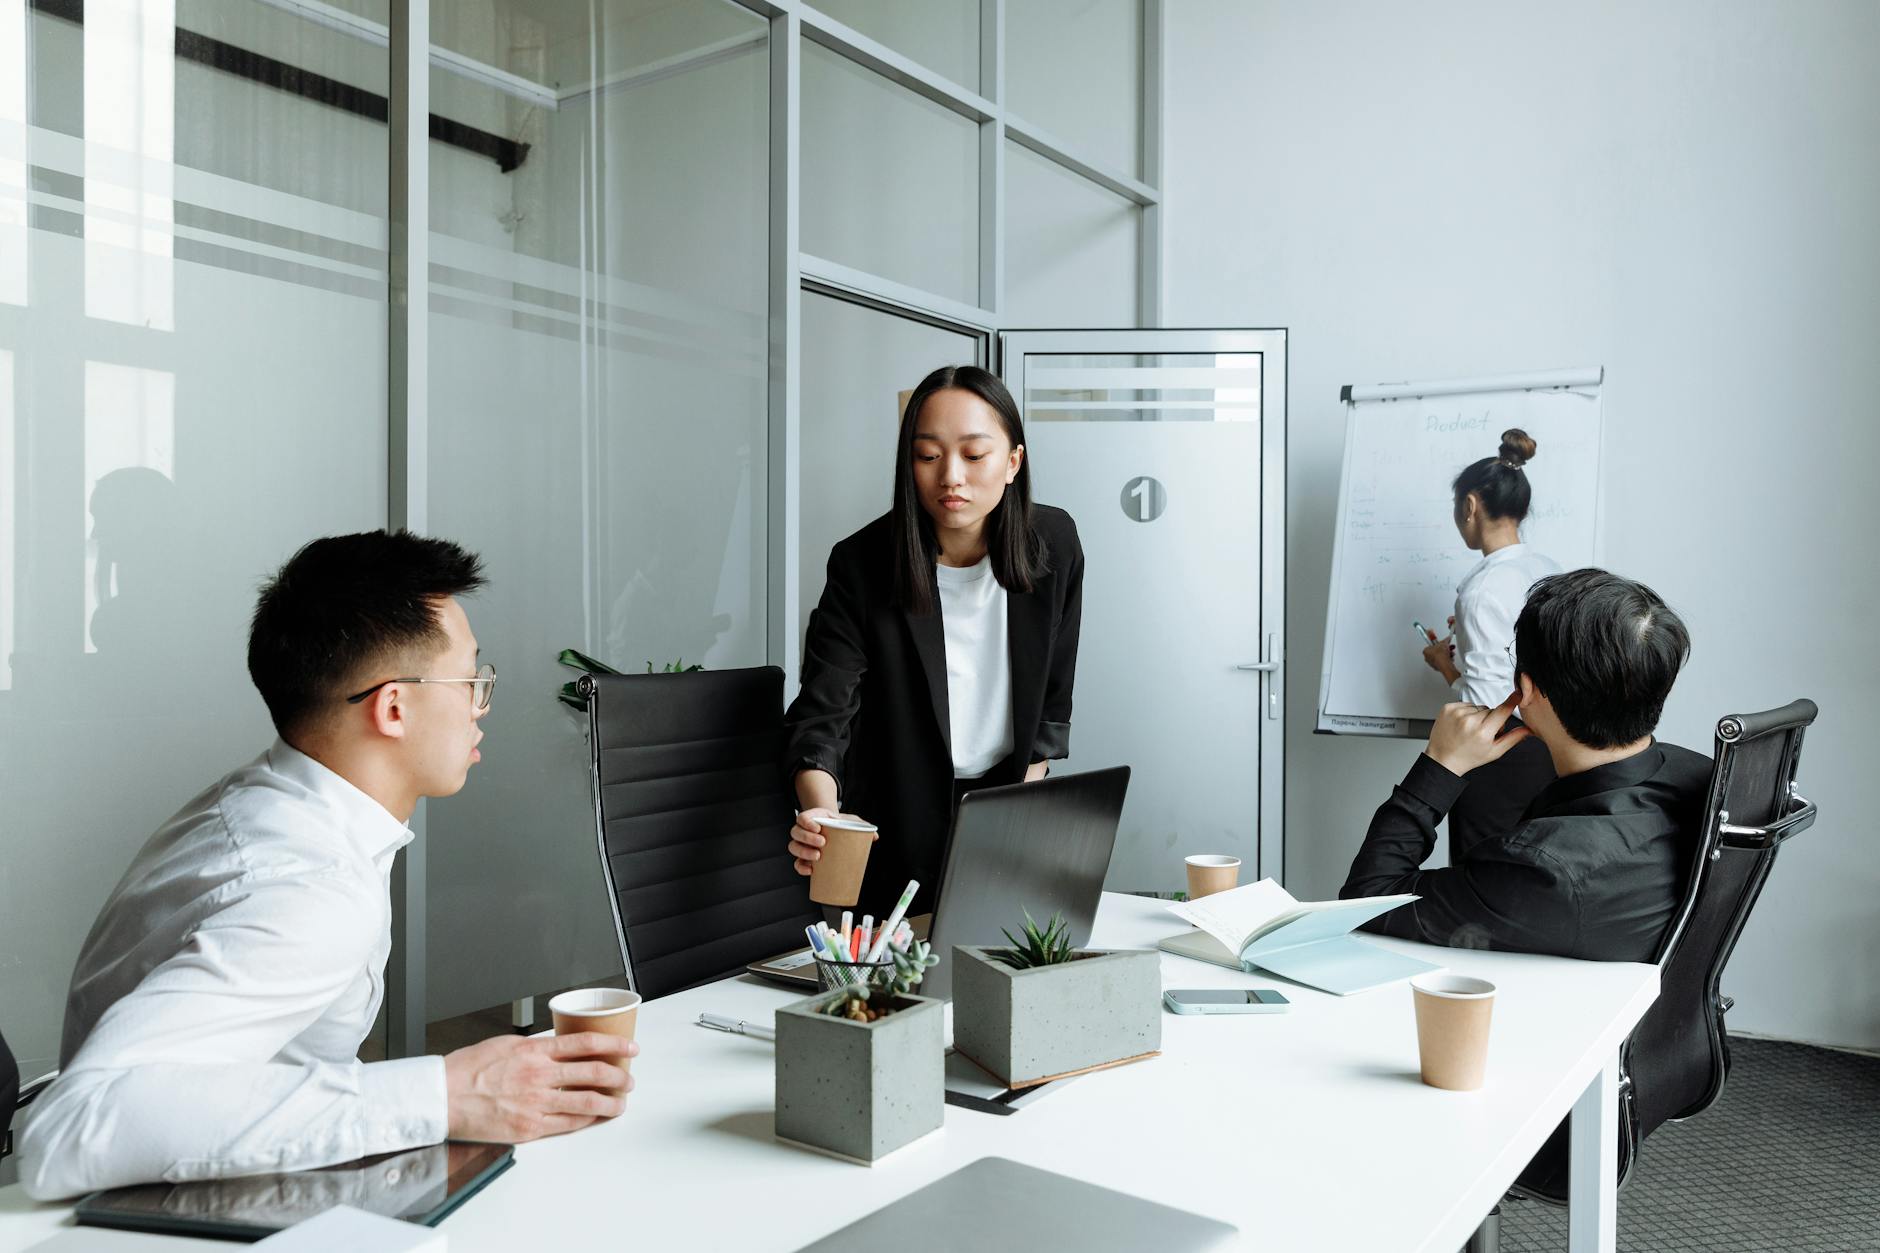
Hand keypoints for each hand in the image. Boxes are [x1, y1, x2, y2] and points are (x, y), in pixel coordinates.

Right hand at [444, 1032, 636, 1141]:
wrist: (442, 1097)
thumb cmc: (467, 1070)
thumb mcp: (506, 1045)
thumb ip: (536, 1046)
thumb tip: (559, 1046)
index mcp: (535, 1050)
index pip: (586, 1042)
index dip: (614, 1044)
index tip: (630, 1047)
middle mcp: (540, 1075)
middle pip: (594, 1073)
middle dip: (620, 1076)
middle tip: (629, 1078)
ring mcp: (536, 1103)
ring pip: (587, 1102)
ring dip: (611, 1102)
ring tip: (621, 1102)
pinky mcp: (530, 1128)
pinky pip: (568, 1124)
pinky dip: (587, 1120)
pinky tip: (595, 1117)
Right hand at [789, 808, 876, 876]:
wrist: (837, 832)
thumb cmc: (841, 826)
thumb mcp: (851, 822)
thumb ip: (862, 826)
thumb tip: (874, 836)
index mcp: (814, 818)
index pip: (802, 817)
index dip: (806, 822)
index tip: (818, 828)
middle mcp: (804, 830)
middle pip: (796, 832)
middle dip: (807, 838)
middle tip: (823, 843)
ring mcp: (802, 845)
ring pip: (793, 847)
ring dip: (803, 853)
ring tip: (818, 857)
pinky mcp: (804, 858)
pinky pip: (797, 863)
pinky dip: (801, 867)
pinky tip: (810, 870)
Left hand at [1421, 633, 1460, 683]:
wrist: (1444, 664)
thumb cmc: (1440, 654)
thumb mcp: (1444, 643)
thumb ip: (1446, 640)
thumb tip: (1447, 638)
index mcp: (1426, 651)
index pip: (1431, 645)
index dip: (1438, 644)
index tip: (1441, 643)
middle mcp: (1427, 657)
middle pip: (1436, 651)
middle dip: (1443, 649)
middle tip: (1447, 648)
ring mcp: (1431, 663)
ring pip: (1440, 657)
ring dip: (1446, 654)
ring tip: (1450, 653)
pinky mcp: (1437, 667)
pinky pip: (1442, 662)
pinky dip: (1446, 660)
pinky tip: (1450, 658)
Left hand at [1426, 693, 1531, 776]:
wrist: (1443, 759)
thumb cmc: (1469, 757)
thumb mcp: (1494, 751)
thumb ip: (1513, 738)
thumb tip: (1529, 729)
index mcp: (1483, 732)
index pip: (1502, 711)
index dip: (1512, 701)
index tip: (1518, 693)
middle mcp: (1469, 721)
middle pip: (1491, 709)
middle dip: (1491, 719)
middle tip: (1483, 732)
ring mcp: (1457, 713)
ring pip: (1478, 707)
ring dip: (1478, 715)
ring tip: (1470, 729)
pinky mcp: (1448, 708)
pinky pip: (1466, 704)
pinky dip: (1466, 712)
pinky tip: (1462, 724)